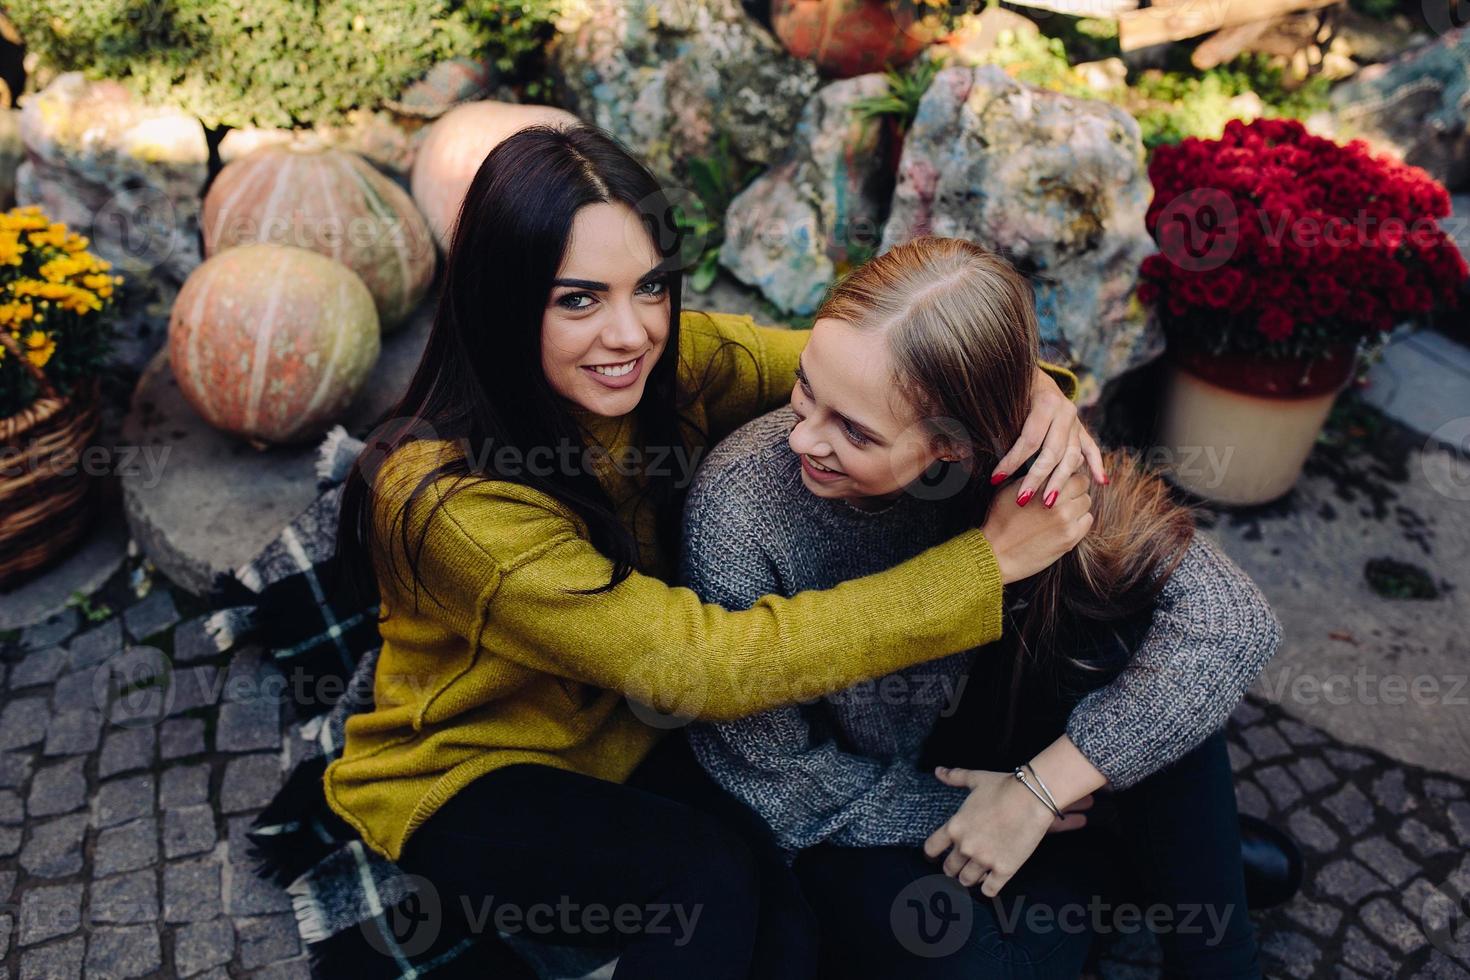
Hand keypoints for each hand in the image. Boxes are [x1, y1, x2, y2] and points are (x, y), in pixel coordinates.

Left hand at [923, 767, 1092, 897]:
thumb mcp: (975, 779)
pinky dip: (988, 888)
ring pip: (966, 881)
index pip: (931, 849)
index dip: (932, 855)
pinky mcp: (1004, 869)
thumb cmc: (1003, 786)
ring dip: (969, 878)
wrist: (1032, 797)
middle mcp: (965, 847)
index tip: (936, 856)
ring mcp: (984, 860)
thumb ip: (954, 777)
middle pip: (949, 869)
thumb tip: (938, 771)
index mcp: (955, 827)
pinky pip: (989, 890)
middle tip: (960, 865)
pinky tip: (992, 881)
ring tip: (975, 874)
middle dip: (953, 868)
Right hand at [980, 472, 1091, 583]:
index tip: (1059, 482)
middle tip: (1062, 497)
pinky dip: (1079, 521)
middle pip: (1083, 484)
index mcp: (1041, 485)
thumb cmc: (1000, 518)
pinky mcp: (1070, 538)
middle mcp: (1057, 500)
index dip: (1065, 475)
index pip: (1071, 469)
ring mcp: (1066, 520)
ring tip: (1060, 512)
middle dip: (1074, 488)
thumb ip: (1034, 473)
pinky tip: (1063, 524)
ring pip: (1086, 502)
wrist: (997, 554)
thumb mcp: (1009, 488)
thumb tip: (1056, 461)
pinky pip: (1087, 521)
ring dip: (1077, 504)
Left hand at [992, 368, 1105, 508]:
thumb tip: (961, 448)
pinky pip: (1091, 448)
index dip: (1012, 460)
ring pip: (1072, 456)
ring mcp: (1076, 421)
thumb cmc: (1007, 387)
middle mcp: (1065, 411)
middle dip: (1036, 478)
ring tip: (1049, 503)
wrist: (1027, 367)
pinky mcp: (1081, 428)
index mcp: (1045, 401)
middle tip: (1022, 500)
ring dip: (1061, 480)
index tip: (995, 479)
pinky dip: (1098, 464)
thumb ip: (989, 420)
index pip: (1030, 439)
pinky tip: (1102, 482)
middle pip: (1052, 452)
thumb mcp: (999, 397)